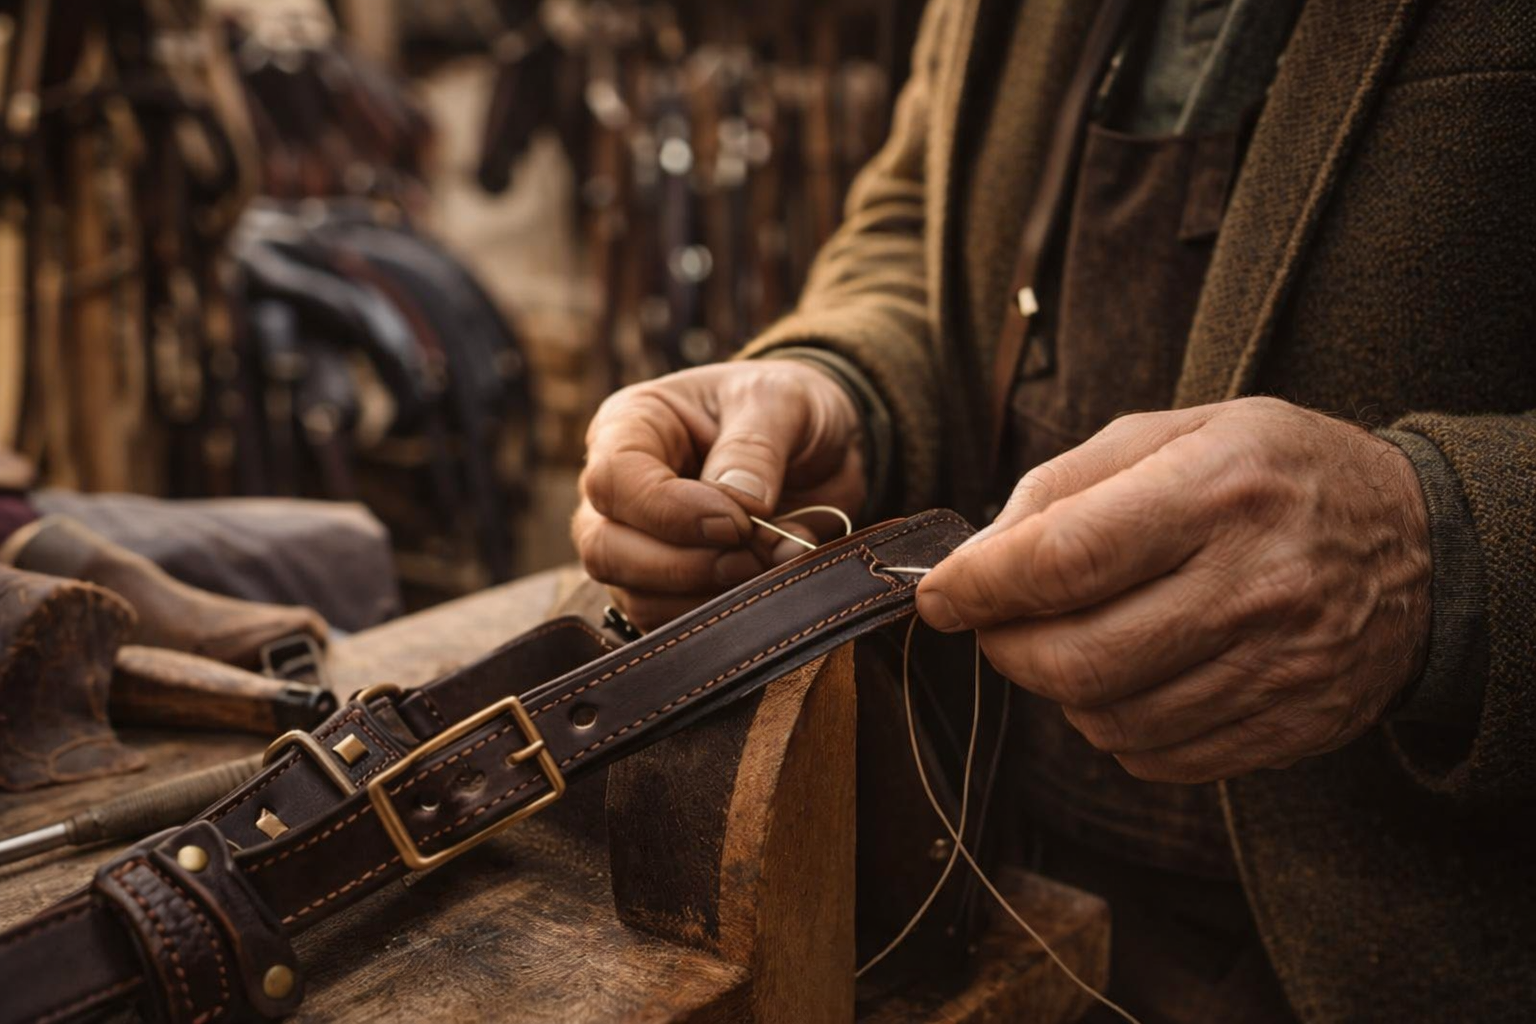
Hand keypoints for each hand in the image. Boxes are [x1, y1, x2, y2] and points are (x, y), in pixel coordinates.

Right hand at [575, 360, 865, 629]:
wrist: (823, 446)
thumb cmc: (787, 409)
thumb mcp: (781, 401)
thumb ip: (756, 446)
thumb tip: (741, 504)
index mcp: (630, 426)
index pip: (614, 480)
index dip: (671, 512)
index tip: (739, 521)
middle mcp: (619, 490)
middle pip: (605, 549)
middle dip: (684, 565)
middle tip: (755, 553)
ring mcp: (635, 544)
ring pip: (635, 595)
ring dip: (708, 596)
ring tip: (772, 562)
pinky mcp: (666, 588)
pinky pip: (670, 624)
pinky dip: (720, 619)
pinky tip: (765, 584)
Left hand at [916, 398, 1431, 782]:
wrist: (1421, 545)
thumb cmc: (1272, 475)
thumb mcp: (1175, 432)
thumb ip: (1061, 486)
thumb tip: (972, 559)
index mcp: (1217, 489)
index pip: (1065, 557)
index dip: (981, 586)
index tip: (938, 595)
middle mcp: (1253, 583)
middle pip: (1077, 658)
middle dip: (1006, 647)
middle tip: (996, 622)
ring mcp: (1278, 666)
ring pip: (1109, 719)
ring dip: (1059, 689)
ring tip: (1073, 639)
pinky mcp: (1291, 726)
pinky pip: (1156, 758)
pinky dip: (1114, 727)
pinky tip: (1129, 678)